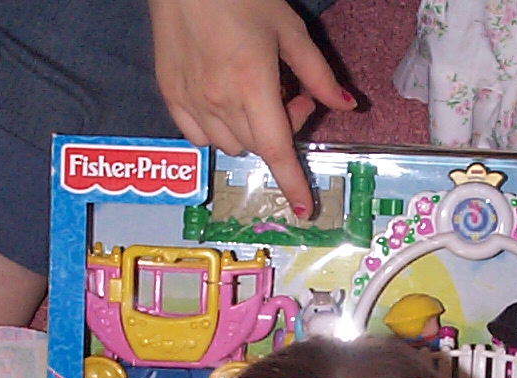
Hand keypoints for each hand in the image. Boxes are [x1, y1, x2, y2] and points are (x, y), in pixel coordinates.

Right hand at [148, 0, 357, 216]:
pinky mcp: (169, 94)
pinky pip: (199, 136)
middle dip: (283, 131)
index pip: (276, 151)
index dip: (293, 184)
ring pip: (230, 145)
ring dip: (251, 132)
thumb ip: (318, 74)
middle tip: (292, 96)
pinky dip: (220, 131)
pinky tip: (227, 103)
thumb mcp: (289, 28)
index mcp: (252, 84)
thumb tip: (346, 105)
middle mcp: (218, 100)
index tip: (305, 210)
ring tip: (256, 94)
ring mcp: (190, 100)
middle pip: (259, 146)